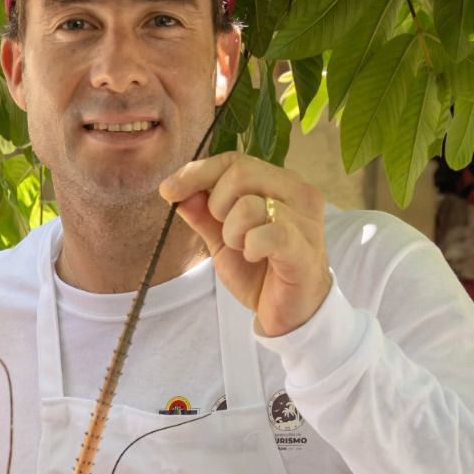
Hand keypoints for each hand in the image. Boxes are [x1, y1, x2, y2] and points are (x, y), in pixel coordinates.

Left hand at [160, 153, 331, 336]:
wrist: (289, 313)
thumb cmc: (260, 272)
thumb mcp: (222, 240)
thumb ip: (202, 214)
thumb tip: (175, 191)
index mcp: (279, 183)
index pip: (234, 160)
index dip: (197, 172)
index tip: (169, 191)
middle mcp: (297, 192)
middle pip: (240, 173)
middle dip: (217, 205)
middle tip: (226, 234)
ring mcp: (304, 219)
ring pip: (249, 206)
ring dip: (233, 233)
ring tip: (245, 250)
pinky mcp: (304, 248)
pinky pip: (267, 234)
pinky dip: (250, 247)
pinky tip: (255, 257)